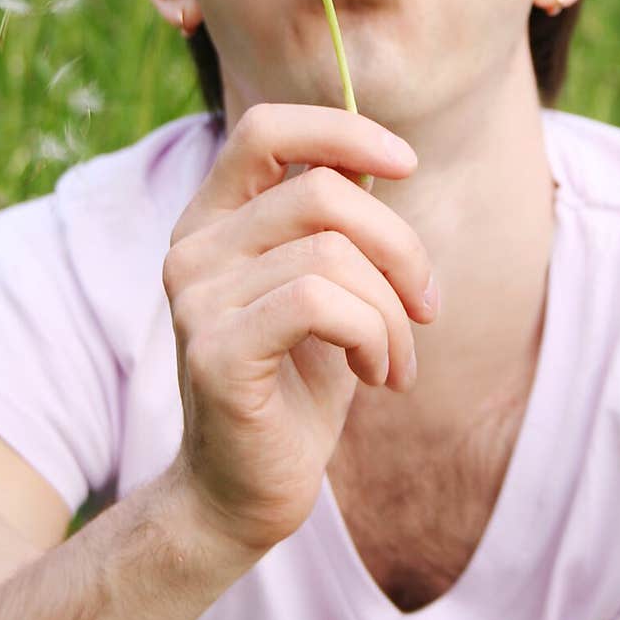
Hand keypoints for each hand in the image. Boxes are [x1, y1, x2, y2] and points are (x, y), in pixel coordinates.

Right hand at [162, 103, 437, 557]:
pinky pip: (322, 304)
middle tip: (426, 308)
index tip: (407, 163)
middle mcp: (192, 249)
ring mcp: (196, 300)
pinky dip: (374, 337)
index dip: (343, 130)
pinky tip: (377, 376)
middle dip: (401, 248)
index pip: (266, 128)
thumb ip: (336, 227)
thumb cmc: (297, 386)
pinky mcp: (215, 352)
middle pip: (322, 192)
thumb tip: (382, 159)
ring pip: (334, 255)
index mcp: (214, 221)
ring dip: (393, 314)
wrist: (247, 491)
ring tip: (396, 361)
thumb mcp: (326, 290)